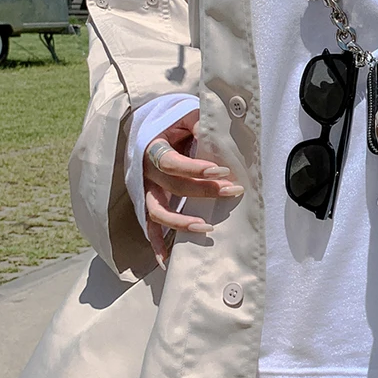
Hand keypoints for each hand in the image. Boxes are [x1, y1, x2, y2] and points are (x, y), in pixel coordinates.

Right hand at [143, 109, 243, 268]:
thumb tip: (218, 138)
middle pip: (173, 187)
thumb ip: (201, 124)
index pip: (172, 162)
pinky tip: (168, 261)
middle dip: (204, 191)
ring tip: (207, 226)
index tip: (223, 170)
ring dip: (181, 222)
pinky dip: (157, 245)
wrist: (153, 128)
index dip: (196, 168)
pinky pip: (150, 227)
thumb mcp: (187, 116)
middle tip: (232, 191)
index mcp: (153, 147)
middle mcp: (146, 171)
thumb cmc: (175, 123)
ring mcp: (146, 190)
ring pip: (158, 212)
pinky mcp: (148, 204)